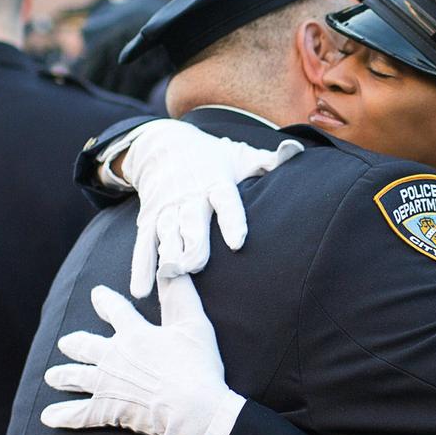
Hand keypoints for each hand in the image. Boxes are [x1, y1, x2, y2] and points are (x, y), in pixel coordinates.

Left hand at [41, 276, 233, 434]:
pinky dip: (63, 416)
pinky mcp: (107, 411)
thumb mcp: (193, 323)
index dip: (105, 300)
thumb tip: (171, 265)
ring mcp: (106, 384)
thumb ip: (180, 294)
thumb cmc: (196, 366)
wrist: (191, 408)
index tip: (96, 294)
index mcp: (134, 333)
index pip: (115, 310)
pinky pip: (79, 415)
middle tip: (65, 342)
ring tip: (50, 376)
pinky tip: (48, 417)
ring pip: (77, 377)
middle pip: (87, 346)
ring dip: (63, 376)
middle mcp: (114, 356)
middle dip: (75, 343)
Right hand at [122, 119, 302, 297]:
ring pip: (166, 234)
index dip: (231, 220)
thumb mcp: (239, 154)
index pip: (225, 201)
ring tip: (169, 277)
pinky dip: (141, 267)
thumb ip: (268, 160)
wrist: (162, 143)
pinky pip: (143, 245)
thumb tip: (294, 150)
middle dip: (193, 243)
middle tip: (196, 265)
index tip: (238, 242)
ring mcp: (167, 209)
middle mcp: (189, 197)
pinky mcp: (149, 220)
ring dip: (167, 255)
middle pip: (192, 222)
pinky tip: (142, 290)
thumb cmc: (211, 157)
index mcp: (215, 183)